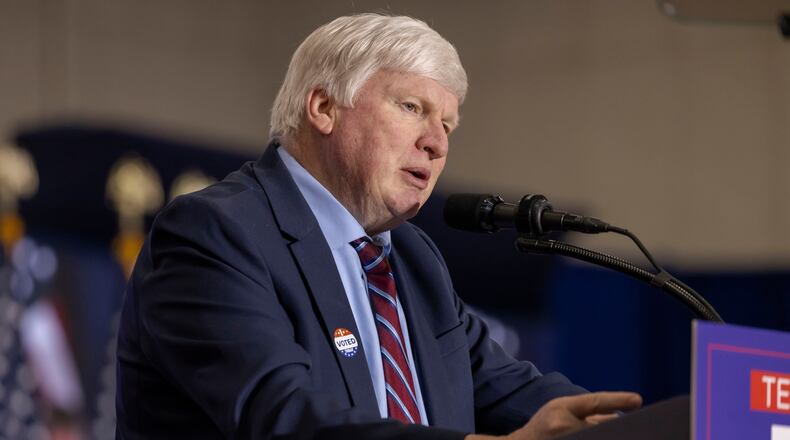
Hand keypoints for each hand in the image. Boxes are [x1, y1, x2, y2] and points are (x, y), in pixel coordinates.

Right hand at [466, 391, 641, 439]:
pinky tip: (604, 435)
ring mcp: (564, 438)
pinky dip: (601, 437)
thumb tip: (621, 415)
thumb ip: (590, 412)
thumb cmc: (544, 426)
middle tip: (637, 427)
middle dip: (617, 426)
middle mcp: (562, 425)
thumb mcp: (562, 410)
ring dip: (609, 433)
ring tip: (611, 431)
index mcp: (561, 409)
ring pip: (598, 434)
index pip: (595, 401)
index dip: (617, 399)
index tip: (638, 400)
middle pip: (601, 425)